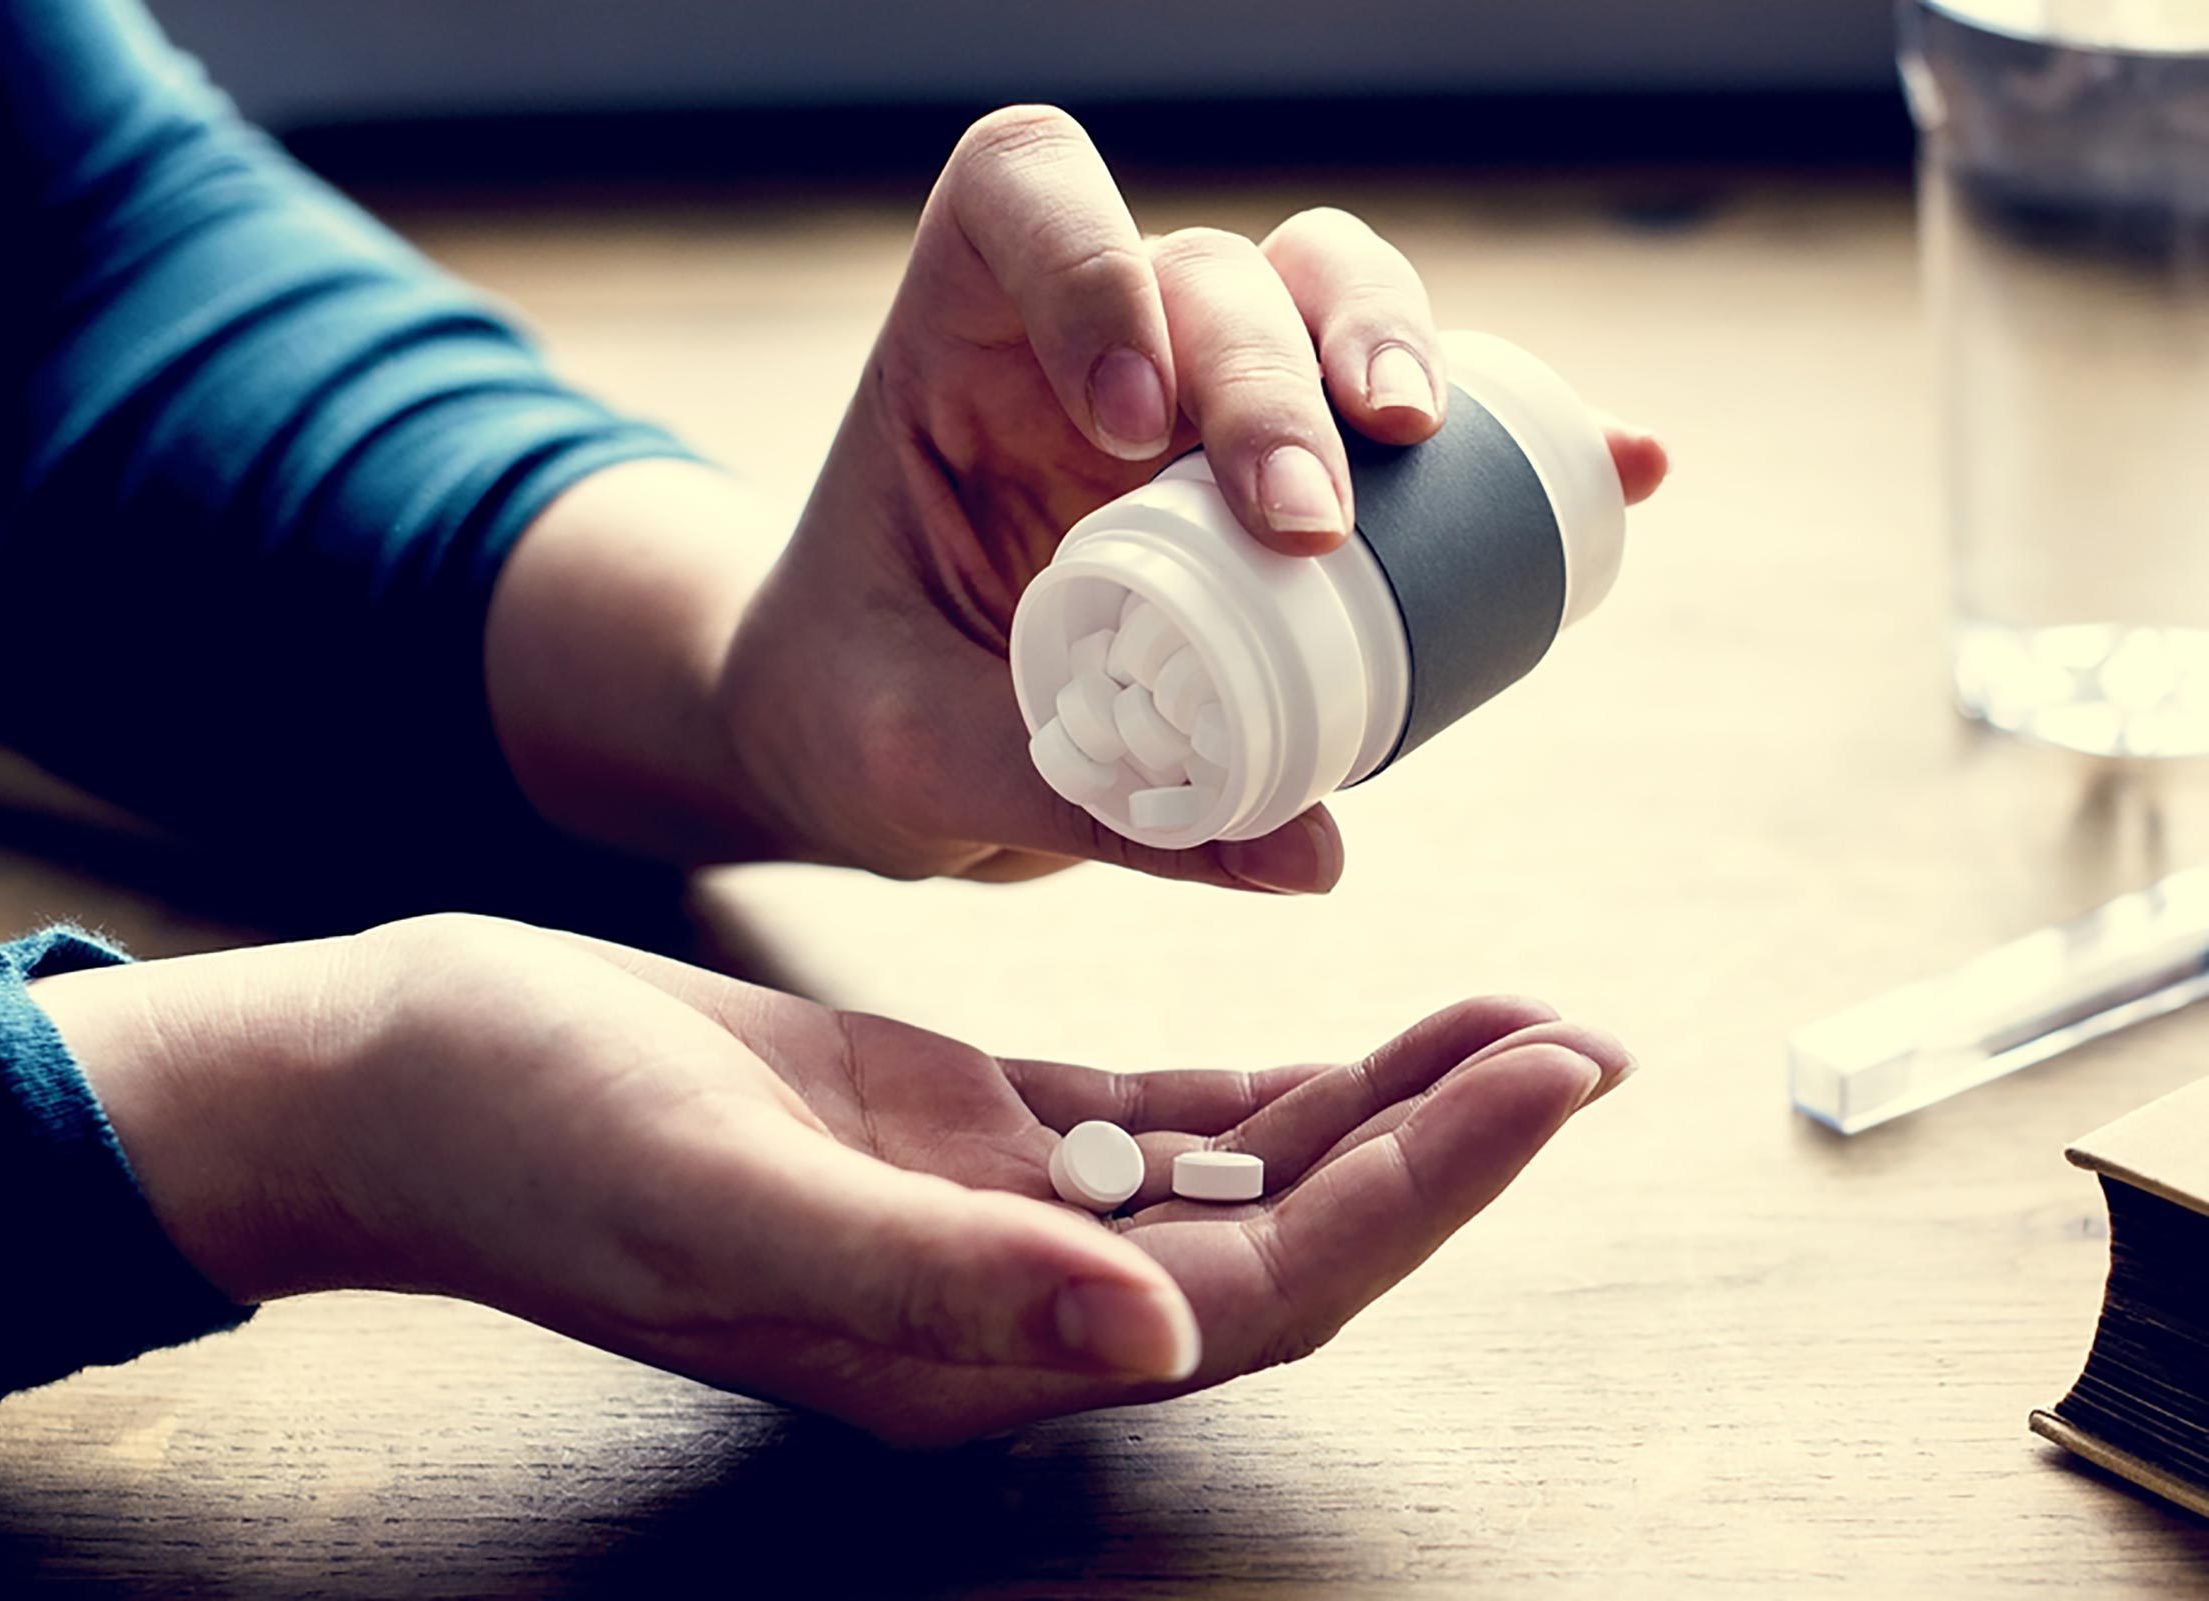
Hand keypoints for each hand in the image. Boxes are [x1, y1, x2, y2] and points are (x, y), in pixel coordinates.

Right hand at [36, 914, 1633, 1446]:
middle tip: (1585, 1037)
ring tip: (1507, 1017)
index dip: (1425, 1191)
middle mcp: (1009, 1304)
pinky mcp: (953, 1135)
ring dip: (1375, 1104)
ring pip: (1237, 1181)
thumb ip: (942, 1281)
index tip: (1551, 1076)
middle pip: (1290, 1241)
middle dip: (1447, 1145)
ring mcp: (987, 1219)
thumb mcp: (727, 1198)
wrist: (424, 1076)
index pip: (1267, 1289)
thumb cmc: (540, 1141)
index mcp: (977, 1349)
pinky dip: (1258, 1084)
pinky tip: (1343, 1039)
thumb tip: (1159, 1339)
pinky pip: (1150, 1127)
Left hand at [485, 106, 1668, 886]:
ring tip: (1427, 448)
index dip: (1087, 262)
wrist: (884, 744)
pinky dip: (1519, 434)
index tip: (1120, 425)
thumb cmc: (864, 717)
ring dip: (1391, 351)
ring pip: (1326, 296)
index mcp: (958, 348)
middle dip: (1273, 374)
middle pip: (1214, 271)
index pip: (1027, 197)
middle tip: (1301, 522)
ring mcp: (1206, 395)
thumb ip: (1069, 798)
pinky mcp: (1287, 470)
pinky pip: (1424, 424)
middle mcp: (1097, 339)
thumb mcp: (919, 761)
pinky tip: (1619, 468)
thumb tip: (1310, 850)